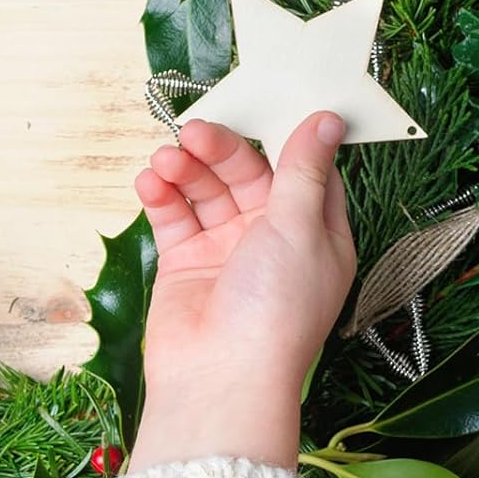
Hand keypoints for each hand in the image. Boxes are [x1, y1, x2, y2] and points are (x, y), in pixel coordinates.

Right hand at [127, 113, 356, 472]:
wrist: (219, 376)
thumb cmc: (275, 312)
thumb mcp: (300, 227)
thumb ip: (304, 170)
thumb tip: (328, 120)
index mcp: (316, 233)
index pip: (301, 169)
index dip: (279, 136)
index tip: (258, 101)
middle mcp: (272, 239)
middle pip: (245, 174)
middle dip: (218, 150)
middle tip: (192, 133)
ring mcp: (226, 250)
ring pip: (205, 190)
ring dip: (183, 170)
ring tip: (164, 161)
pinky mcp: (185, 262)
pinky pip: (173, 216)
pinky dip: (160, 196)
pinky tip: (150, 184)